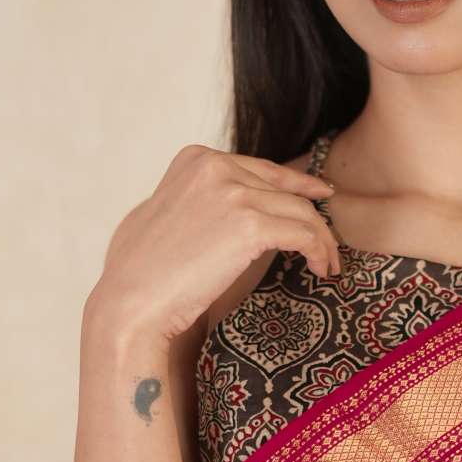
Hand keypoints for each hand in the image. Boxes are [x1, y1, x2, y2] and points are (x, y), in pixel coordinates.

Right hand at [90, 143, 340, 344]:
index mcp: (195, 159)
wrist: (132, 302)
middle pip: (285, 190)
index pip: (261, 169)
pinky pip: (304, 234)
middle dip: (312, 217)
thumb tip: (221, 205)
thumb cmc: (140, 272)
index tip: (320, 195)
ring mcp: (233, 192)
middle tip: (328, 244)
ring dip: (321, 239)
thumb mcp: (162, 214)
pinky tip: (321, 269)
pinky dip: (319, 251)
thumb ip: (194, 198)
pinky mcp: (250, 225)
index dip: (296, 185)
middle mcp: (216, 166)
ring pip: (301, 212)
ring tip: (328, 265)